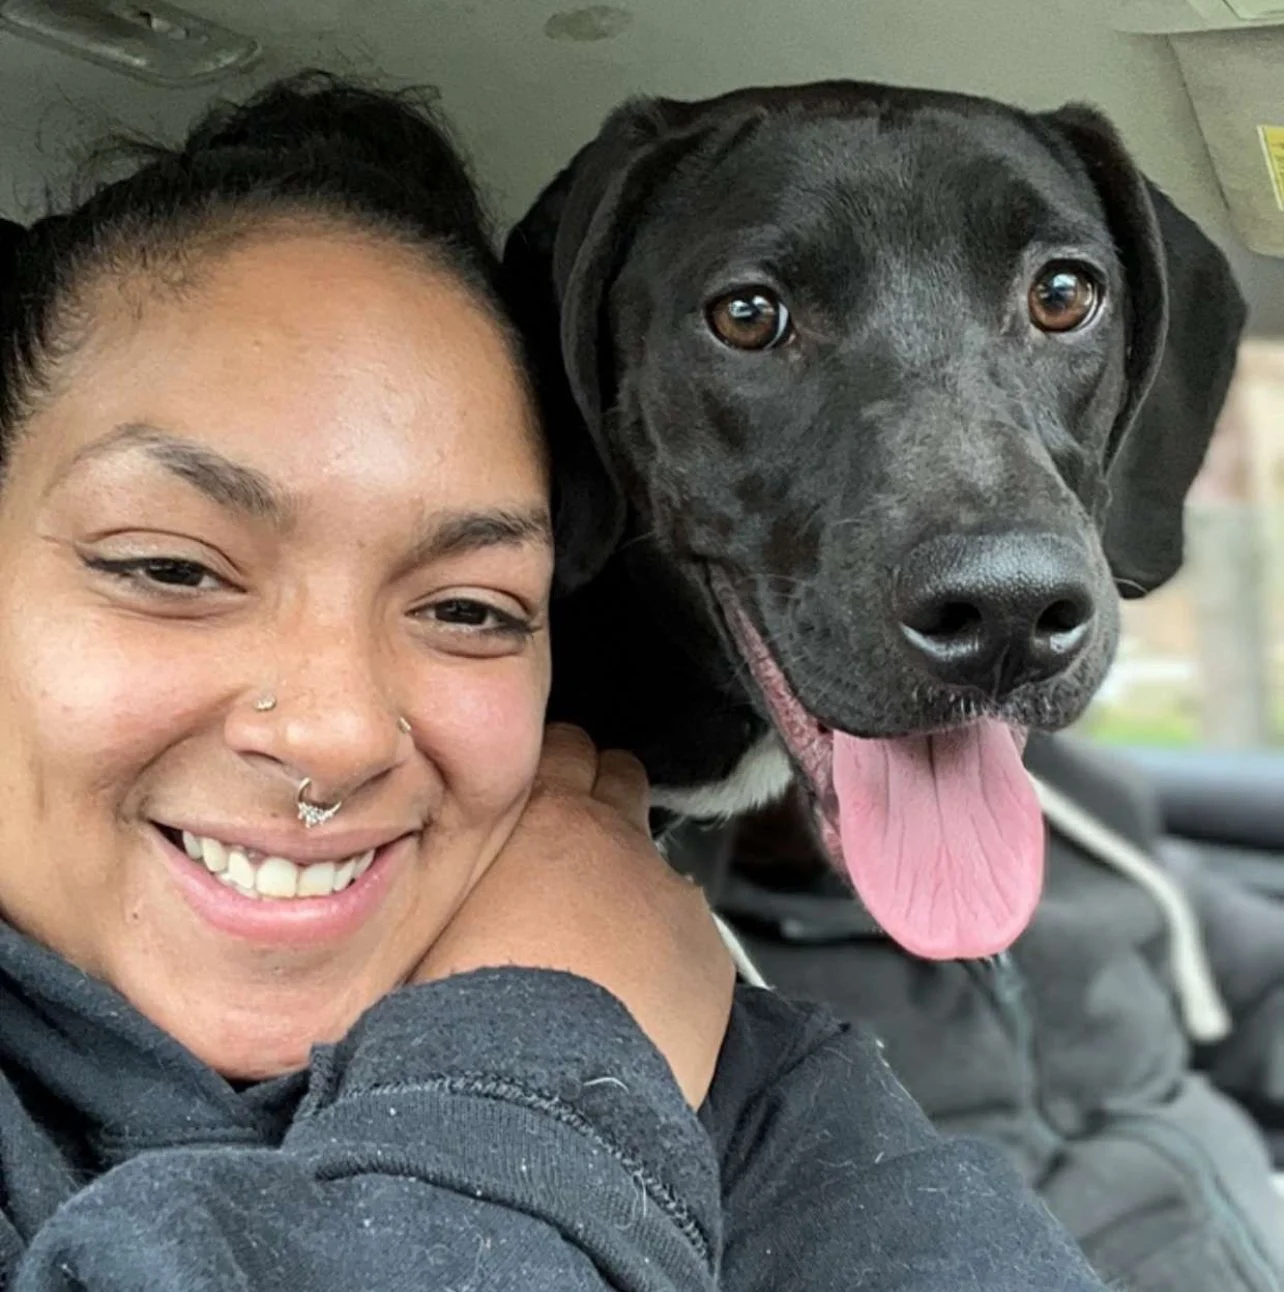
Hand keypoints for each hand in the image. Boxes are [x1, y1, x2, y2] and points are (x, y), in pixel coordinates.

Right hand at [415, 724, 734, 1105]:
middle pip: (623, 775)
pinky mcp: (708, 954)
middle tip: (580, 842)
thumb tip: (445, 877)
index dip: (556, 762)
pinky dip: (670, 956)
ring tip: (602, 944)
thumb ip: (459, 875)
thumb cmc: (463, 1006)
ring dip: (636, 886)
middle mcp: (616, 839)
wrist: (531, 1086)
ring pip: (662, 861)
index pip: (563, 745)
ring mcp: (671, 893)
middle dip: (607, 795)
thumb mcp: (435, 917)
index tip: (545, 783)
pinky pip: (693, 938)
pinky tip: (638, 1000)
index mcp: (543, 817)